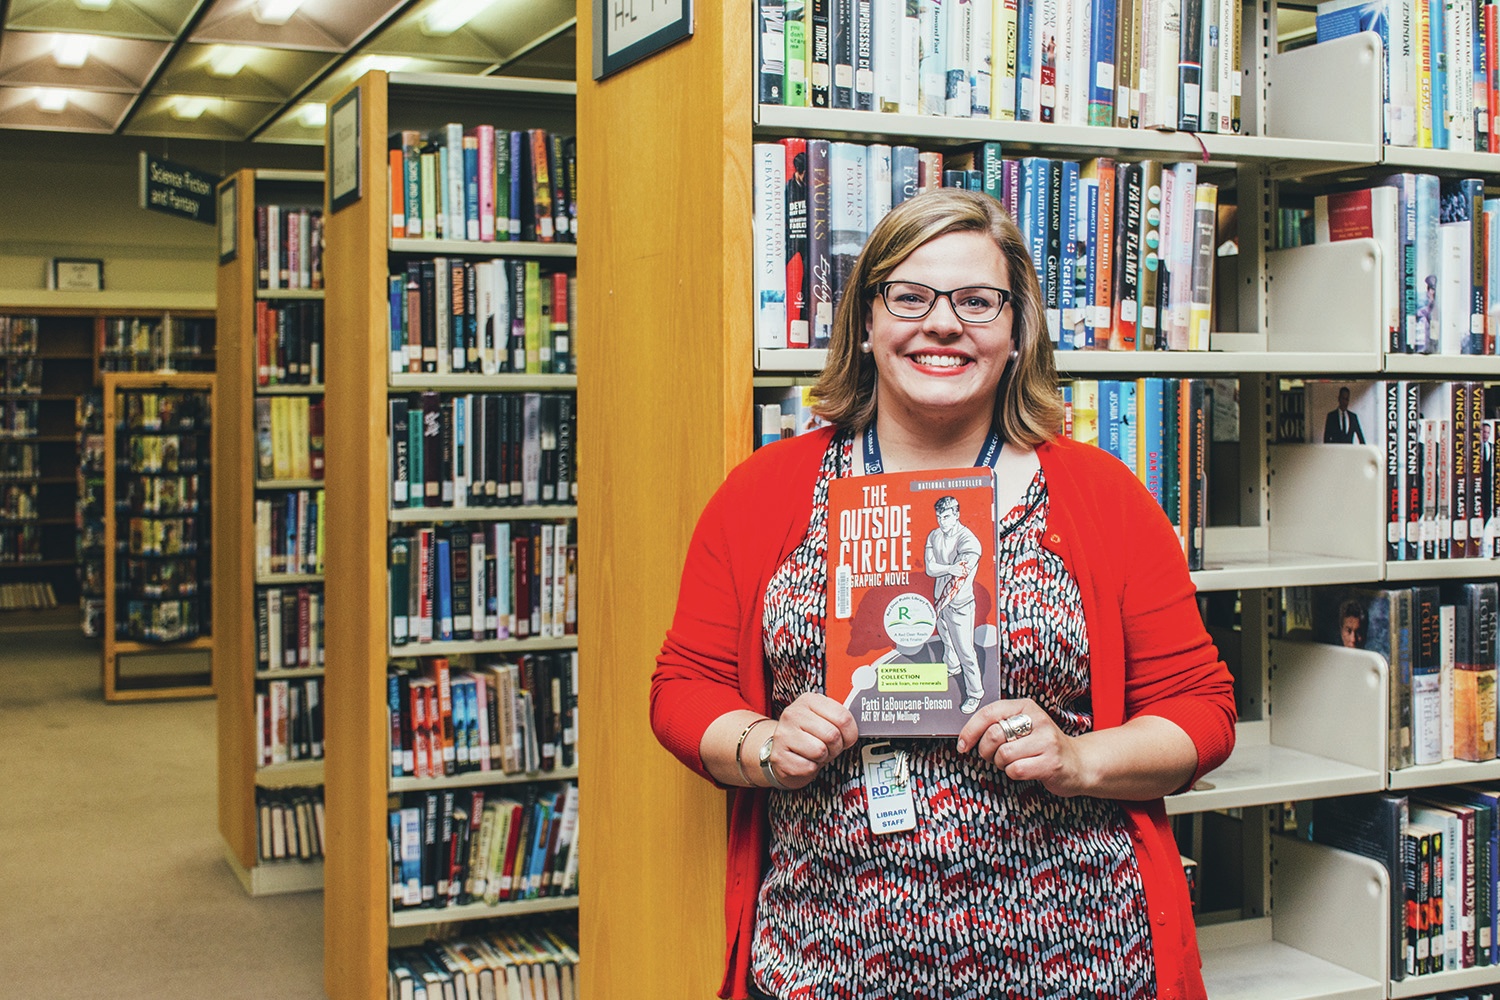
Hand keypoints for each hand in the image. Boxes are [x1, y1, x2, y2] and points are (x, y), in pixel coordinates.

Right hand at [766, 692, 858, 788]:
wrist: (782, 751)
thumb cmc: (808, 736)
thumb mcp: (823, 719)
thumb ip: (839, 718)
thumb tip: (864, 722)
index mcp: (808, 700)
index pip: (843, 717)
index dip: (850, 733)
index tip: (846, 737)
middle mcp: (793, 714)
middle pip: (832, 735)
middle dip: (836, 747)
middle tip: (829, 747)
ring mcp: (783, 735)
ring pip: (820, 751)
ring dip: (823, 758)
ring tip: (815, 753)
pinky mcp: (779, 756)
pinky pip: (808, 767)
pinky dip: (811, 768)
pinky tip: (804, 760)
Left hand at [955, 699, 1089, 797]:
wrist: (1078, 763)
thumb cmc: (1043, 745)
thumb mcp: (1023, 726)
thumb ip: (999, 724)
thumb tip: (966, 735)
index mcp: (1026, 707)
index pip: (989, 712)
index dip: (970, 730)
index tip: (962, 744)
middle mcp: (1038, 720)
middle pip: (993, 735)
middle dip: (986, 751)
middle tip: (993, 756)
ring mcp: (1047, 741)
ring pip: (1003, 754)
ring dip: (1001, 764)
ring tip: (1013, 762)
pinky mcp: (1051, 763)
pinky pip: (1016, 770)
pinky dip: (1013, 773)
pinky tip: (1024, 770)